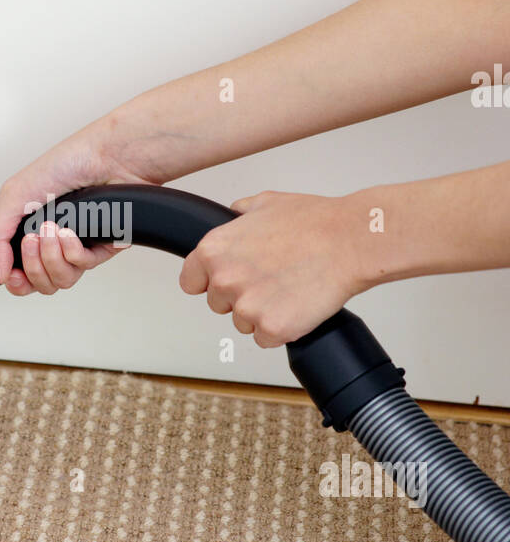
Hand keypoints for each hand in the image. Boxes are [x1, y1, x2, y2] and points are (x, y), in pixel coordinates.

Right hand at [0, 129, 156, 295]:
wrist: (106, 158)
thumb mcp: (14, 195)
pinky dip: (73, 250)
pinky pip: (84, 266)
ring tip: (52, 229)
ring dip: (52, 256)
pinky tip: (71, 231)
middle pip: (40, 283)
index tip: (12, 274)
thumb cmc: (65, 164)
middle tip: (33, 239)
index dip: (16, 282)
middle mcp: (55, 244)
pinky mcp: (102, 248)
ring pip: (62, 280)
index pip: (21, 276)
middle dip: (33, 265)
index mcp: (32, 233)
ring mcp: (79, 247)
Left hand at [179, 190, 367, 346]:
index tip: (227, 281)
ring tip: (289, 288)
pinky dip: (281, 329)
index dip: (209, 282)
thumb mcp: (266, 202)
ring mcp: (247, 308)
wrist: (350, 241)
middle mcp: (224, 280)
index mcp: (213, 251)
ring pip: (243, 323)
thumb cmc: (314, 222)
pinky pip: (266, 339)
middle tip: (271, 279)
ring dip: (262, 313)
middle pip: (219, 304)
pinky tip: (297, 305)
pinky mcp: (271, 329)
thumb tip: (234, 214)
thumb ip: (240, 213)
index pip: (190, 282)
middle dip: (241, 296)